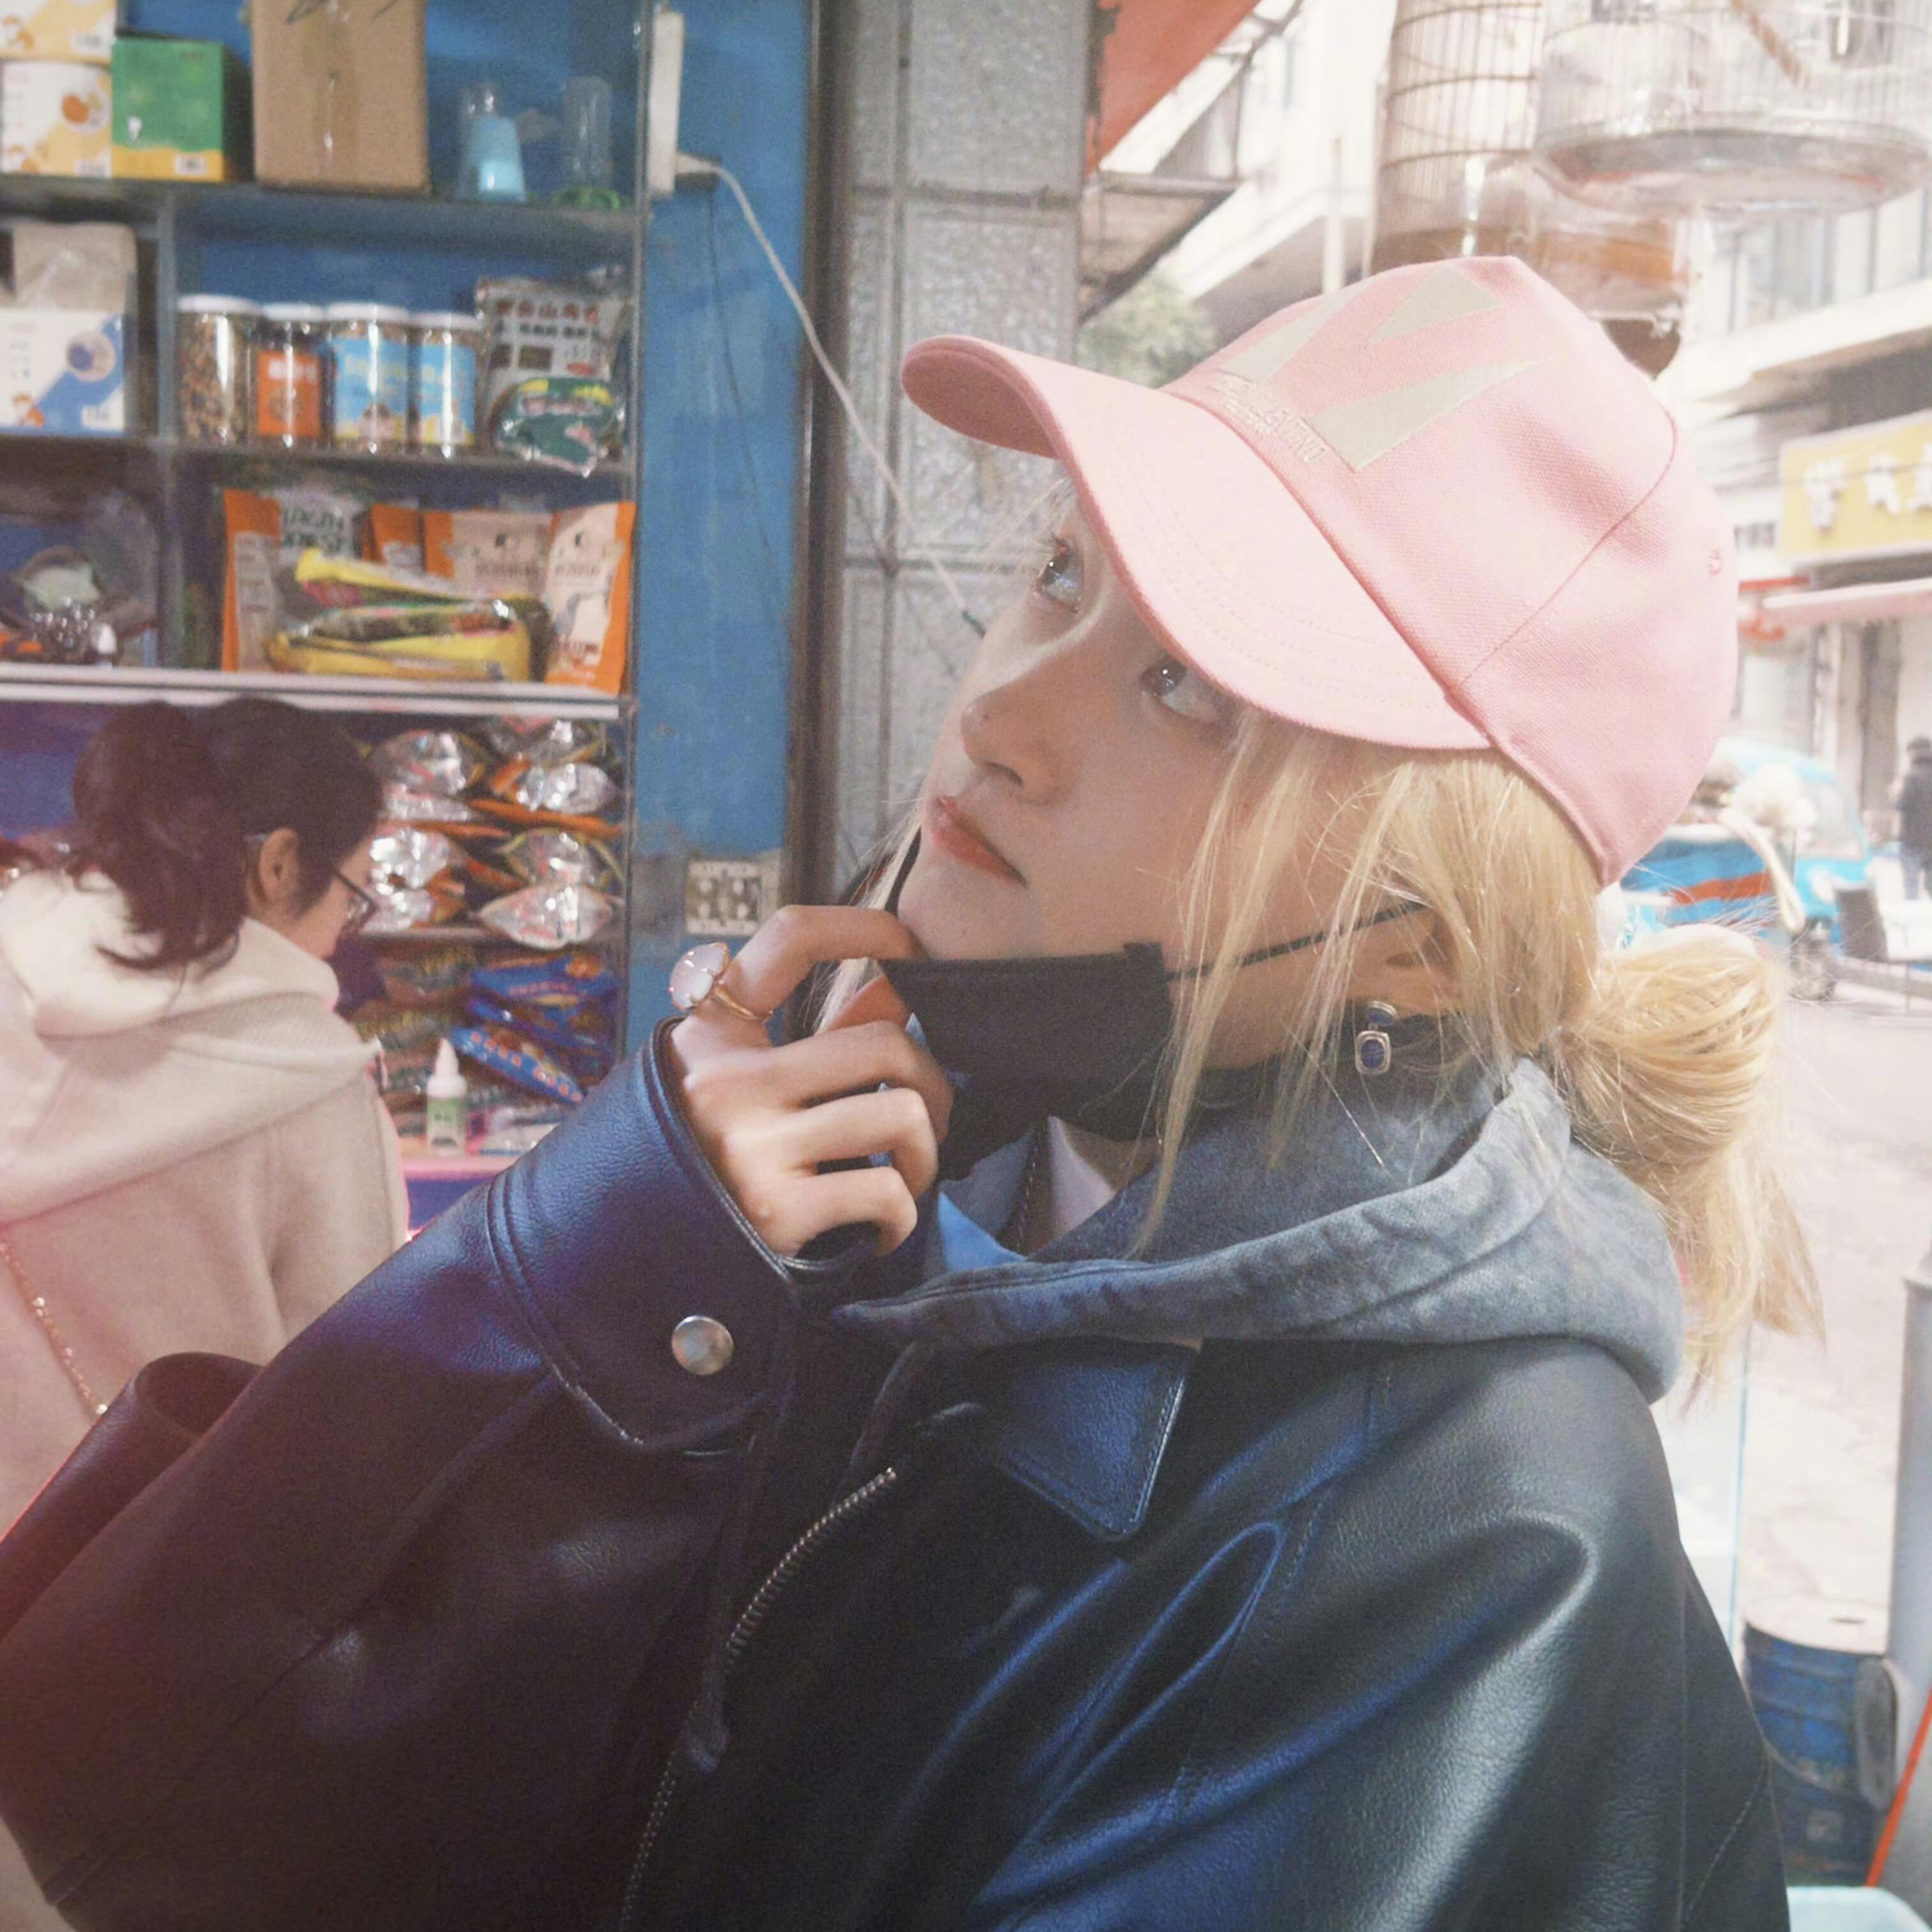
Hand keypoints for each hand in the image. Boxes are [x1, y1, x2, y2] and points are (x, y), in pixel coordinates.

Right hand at [666, 907, 951, 1256]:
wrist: (634, 1253)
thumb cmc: (703, 1160)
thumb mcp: (740, 1084)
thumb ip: (819, 1040)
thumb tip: (896, 993)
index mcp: (714, 1035)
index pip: (787, 941)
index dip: (859, 926)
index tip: (907, 944)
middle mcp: (729, 1081)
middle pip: (883, 1045)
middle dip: (931, 1084)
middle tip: (928, 1117)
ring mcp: (753, 1145)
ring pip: (900, 1115)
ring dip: (925, 1154)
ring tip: (905, 1174)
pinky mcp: (777, 1210)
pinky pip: (886, 1192)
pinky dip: (903, 1215)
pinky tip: (882, 1225)